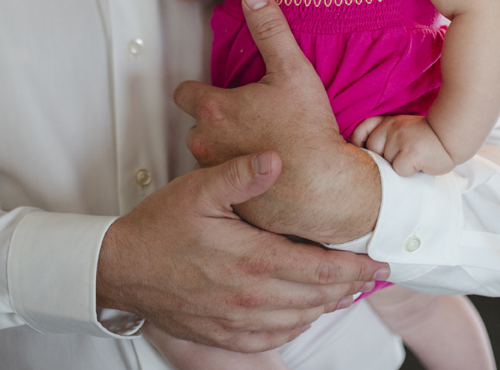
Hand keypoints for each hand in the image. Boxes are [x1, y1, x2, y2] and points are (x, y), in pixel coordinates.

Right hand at [97, 151, 387, 351]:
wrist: (120, 268)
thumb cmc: (159, 225)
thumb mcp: (198, 188)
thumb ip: (240, 174)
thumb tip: (277, 159)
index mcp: (250, 259)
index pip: (320, 269)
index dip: (355, 268)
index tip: (379, 263)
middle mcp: (249, 297)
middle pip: (316, 298)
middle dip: (348, 287)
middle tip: (369, 275)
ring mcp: (235, 321)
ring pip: (298, 321)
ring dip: (325, 307)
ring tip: (343, 291)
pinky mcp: (222, 335)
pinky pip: (271, 340)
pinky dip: (294, 328)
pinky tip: (301, 314)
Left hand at [174, 0, 380, 243]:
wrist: (326, 189)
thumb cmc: (308, 129)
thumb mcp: (292, 70)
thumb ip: (270, 29)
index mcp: (213, 110)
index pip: (184, 93)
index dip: (199, 90)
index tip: (220, 91)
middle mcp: (204, 144)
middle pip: (196, 126)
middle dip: (215, 121)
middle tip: (247, 117)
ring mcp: (215, 176)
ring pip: (210, 156)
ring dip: (226, 150)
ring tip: (258, 144)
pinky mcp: (231, 200)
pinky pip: (227, 183)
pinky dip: (240, 176)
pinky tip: (266, 171)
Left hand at [351, 114, 454, 176]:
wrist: (452, 138)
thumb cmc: (426, 138)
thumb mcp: (402, 128)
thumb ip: (384, 133)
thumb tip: (358, 148)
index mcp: (388, 121)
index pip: (362, 128)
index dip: (358, 141)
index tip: (361, 149)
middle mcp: (391, 127)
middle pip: (372, 150)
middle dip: (384, 159)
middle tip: (403, 156)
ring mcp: (400, 138)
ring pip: (385, 163)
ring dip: (398, 166)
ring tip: (413, 159)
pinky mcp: (410, 152)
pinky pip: (399, 170)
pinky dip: (409, 171)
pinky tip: (420, 164)